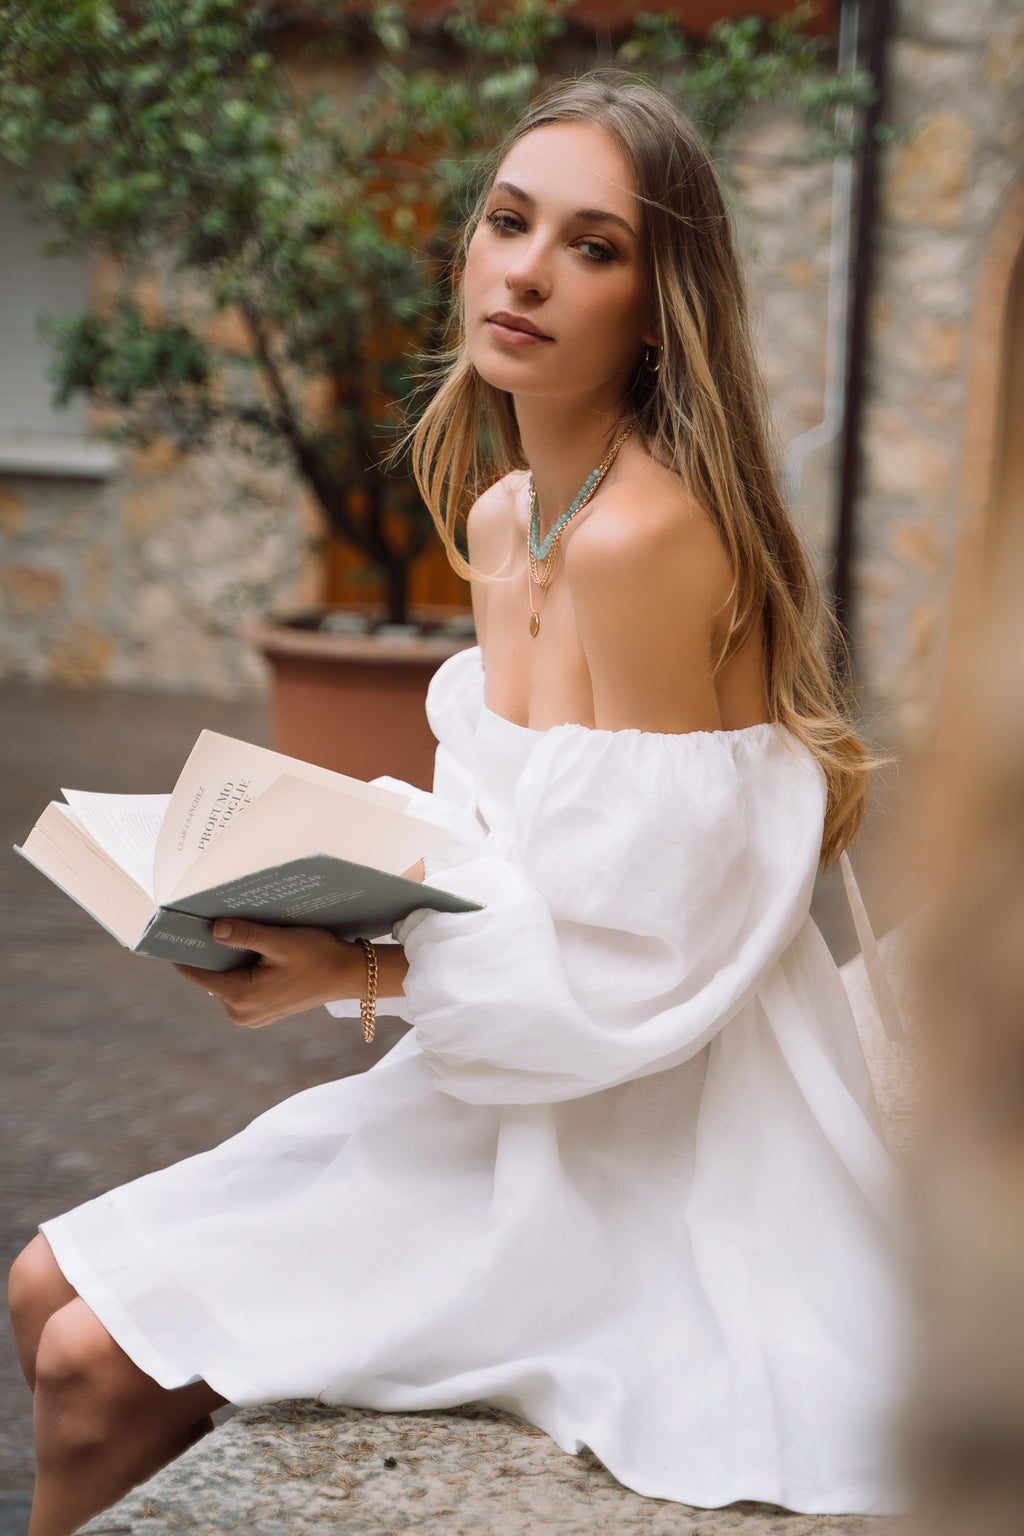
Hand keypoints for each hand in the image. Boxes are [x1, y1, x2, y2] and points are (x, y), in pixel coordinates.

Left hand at [174, 919, 365, 1028]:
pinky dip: (243, 969)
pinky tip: (258, 952)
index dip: (186, 952)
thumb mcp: (280, 941)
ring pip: (226, 980)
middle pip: (212, 976)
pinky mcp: (261, 1012)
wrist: (347, 975)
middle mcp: (241, 1012)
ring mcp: (251, 1015)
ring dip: (231, 960)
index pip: (198, 973)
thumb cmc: (318, 956)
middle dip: (214, 952)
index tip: (176, 931)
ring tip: (245, 936)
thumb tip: (213, 929)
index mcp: (241, 997)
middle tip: (218, 923)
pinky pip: (240, 987)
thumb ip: (245, 935)